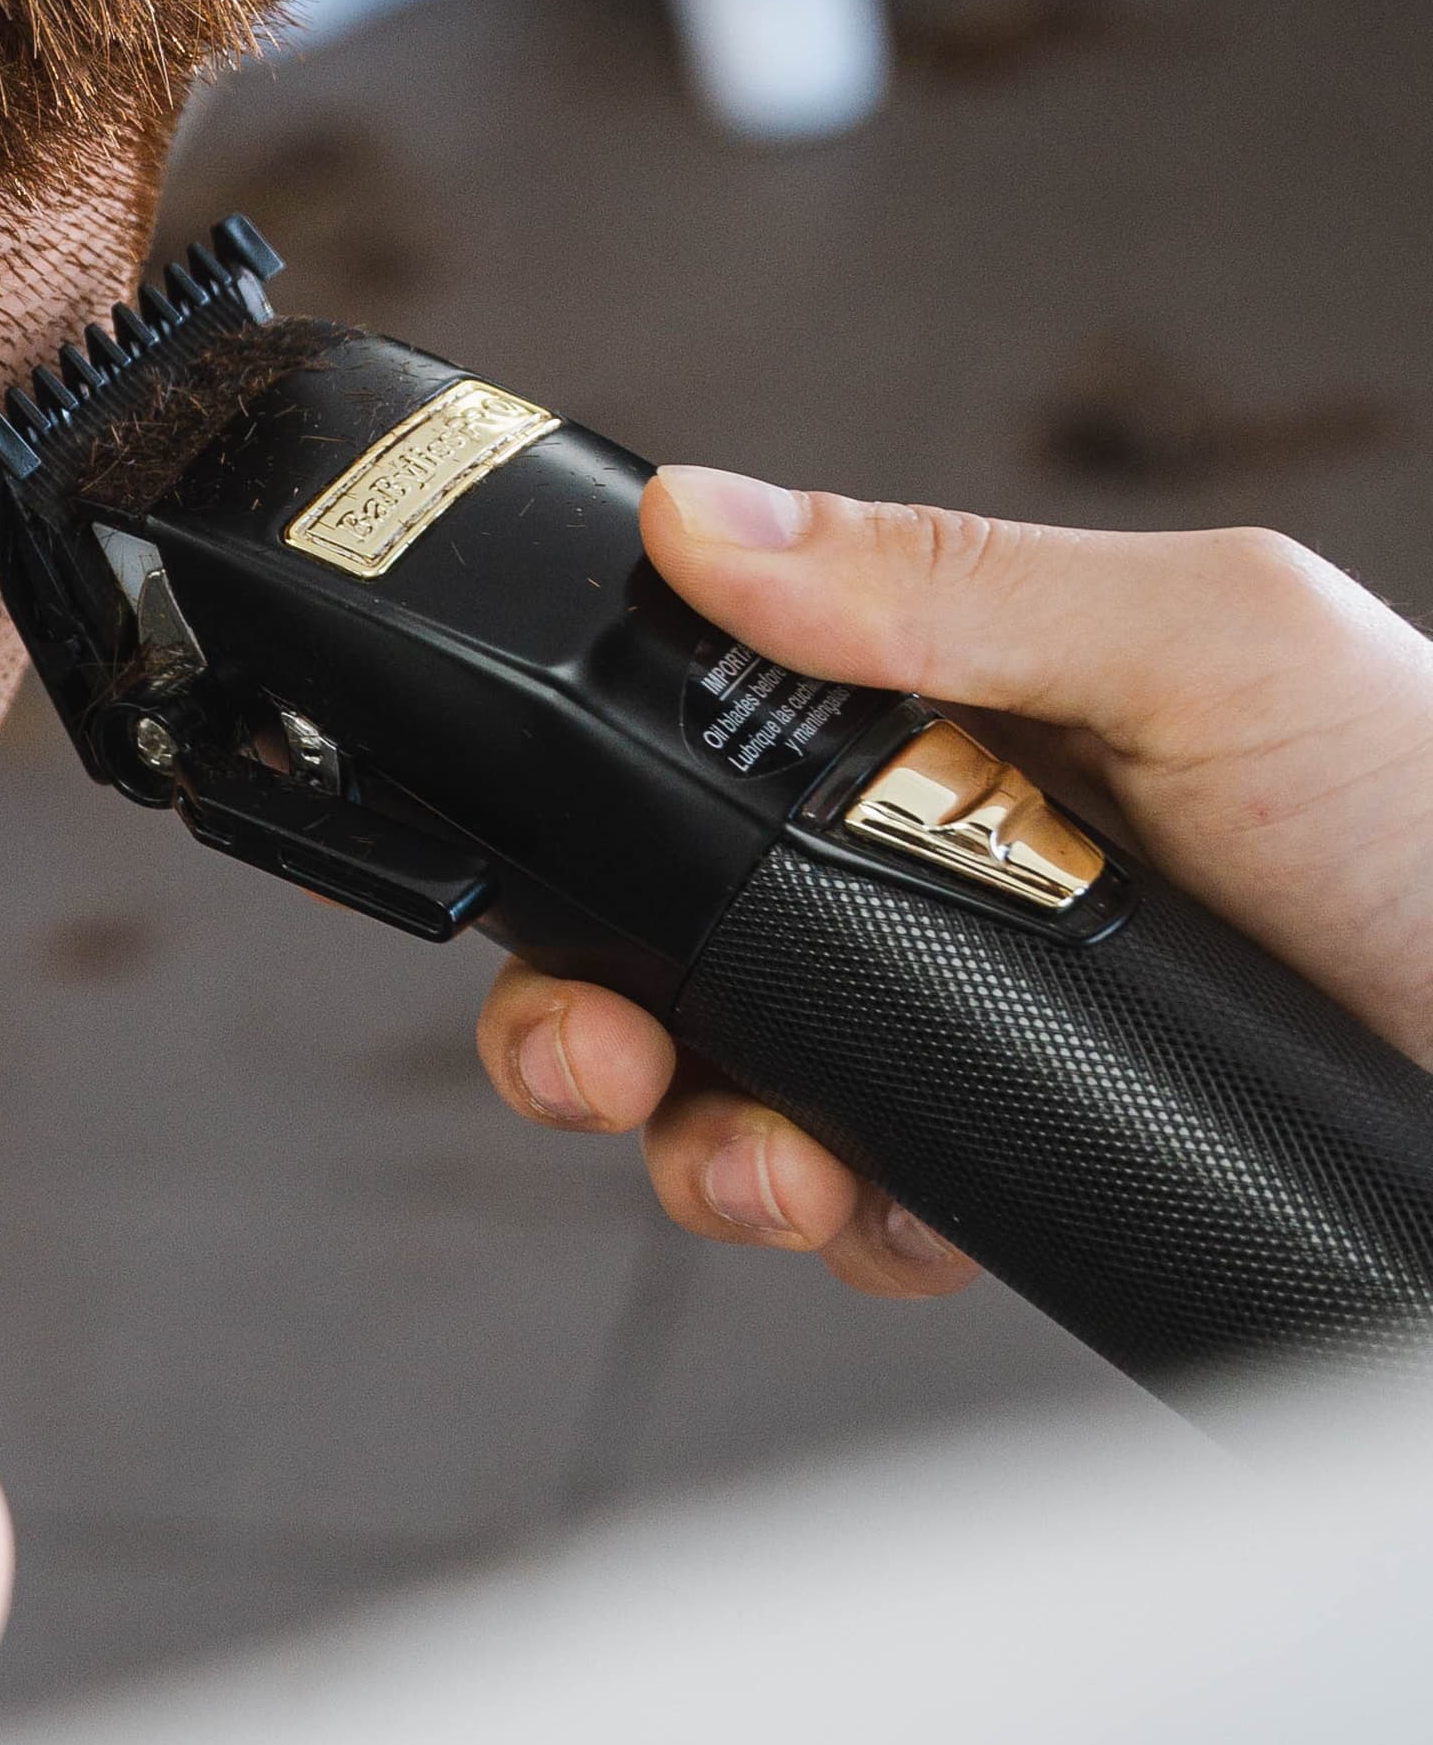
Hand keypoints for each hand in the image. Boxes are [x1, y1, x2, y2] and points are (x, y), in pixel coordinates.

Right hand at [478, 471, 1432, 1296]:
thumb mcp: (1211, 646)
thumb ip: (956, 587)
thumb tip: (709, 521)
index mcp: (956, 709)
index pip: (696, 740)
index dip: (586, 809)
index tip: (533, 863)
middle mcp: (937, 861)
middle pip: (672, 938)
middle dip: (587, 1016)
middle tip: (599, 1059)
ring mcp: (971, 1017)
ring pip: (740, 1090)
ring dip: (701, 1142)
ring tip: (767, 1166)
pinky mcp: (1025, 1156)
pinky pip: (872, 1207)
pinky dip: (842, 1224)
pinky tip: (882, 1209)